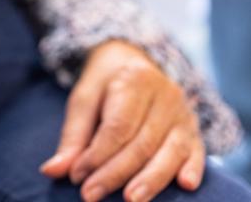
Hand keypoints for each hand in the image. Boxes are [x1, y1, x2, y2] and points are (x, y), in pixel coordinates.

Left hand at [40, 40, 204, 201]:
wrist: (134, 63)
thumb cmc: (105, 85)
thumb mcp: (83, 100)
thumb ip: (72, 137)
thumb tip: (52, 171)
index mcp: (135, 80)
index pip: (117, 126)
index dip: (97, 155)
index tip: (76, 177)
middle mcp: (165, 95)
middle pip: (143, 142)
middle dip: (116, 173)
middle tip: (91, 195)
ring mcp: (184, 112)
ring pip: (171, 150)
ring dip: (151, 180)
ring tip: (131, 200)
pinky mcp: (194, 129)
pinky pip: (197, 150)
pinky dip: (193, 168)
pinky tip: (186, 185)